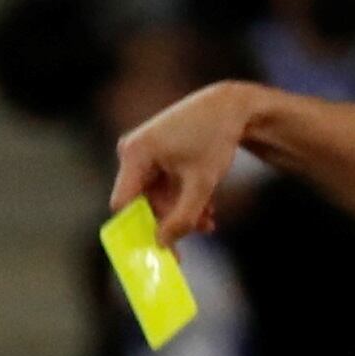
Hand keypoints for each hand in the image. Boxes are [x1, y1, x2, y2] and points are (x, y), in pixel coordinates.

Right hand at [110, 82, 260, 243]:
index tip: (155, 249)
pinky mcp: (155, 154)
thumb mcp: (201, 184)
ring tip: (208, 218)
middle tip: (195, 234)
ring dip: (182, 211)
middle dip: (169, 219)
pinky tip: (206, 206)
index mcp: (135, 154)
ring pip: (156, 197)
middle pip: (142, 203)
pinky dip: (183, 197)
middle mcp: (132, 151)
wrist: (231, 106)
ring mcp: (143, 152)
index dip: (137, 229)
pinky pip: (162, 186)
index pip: (123, 204)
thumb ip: (182, 218)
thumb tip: (163, 244)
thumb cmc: (215, 138)